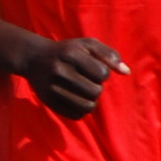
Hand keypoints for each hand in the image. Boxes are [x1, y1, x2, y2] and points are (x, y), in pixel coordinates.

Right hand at [9, 34, 129, 120]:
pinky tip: (76, 99)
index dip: (102, 73)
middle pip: (95, 91)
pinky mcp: (48, 101)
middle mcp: (60, 70)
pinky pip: (76, 115)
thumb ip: (109, 55)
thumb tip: (126, 72)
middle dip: (96, 88)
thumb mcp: (87, 45)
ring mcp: (52, 87)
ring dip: (91, 100)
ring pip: (87, 106)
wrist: (33, 57)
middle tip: (88, 81)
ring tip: (84, 92)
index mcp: (71, 54)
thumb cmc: (67, 51)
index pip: (102, 73)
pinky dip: (81, 110)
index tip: (93, 69)